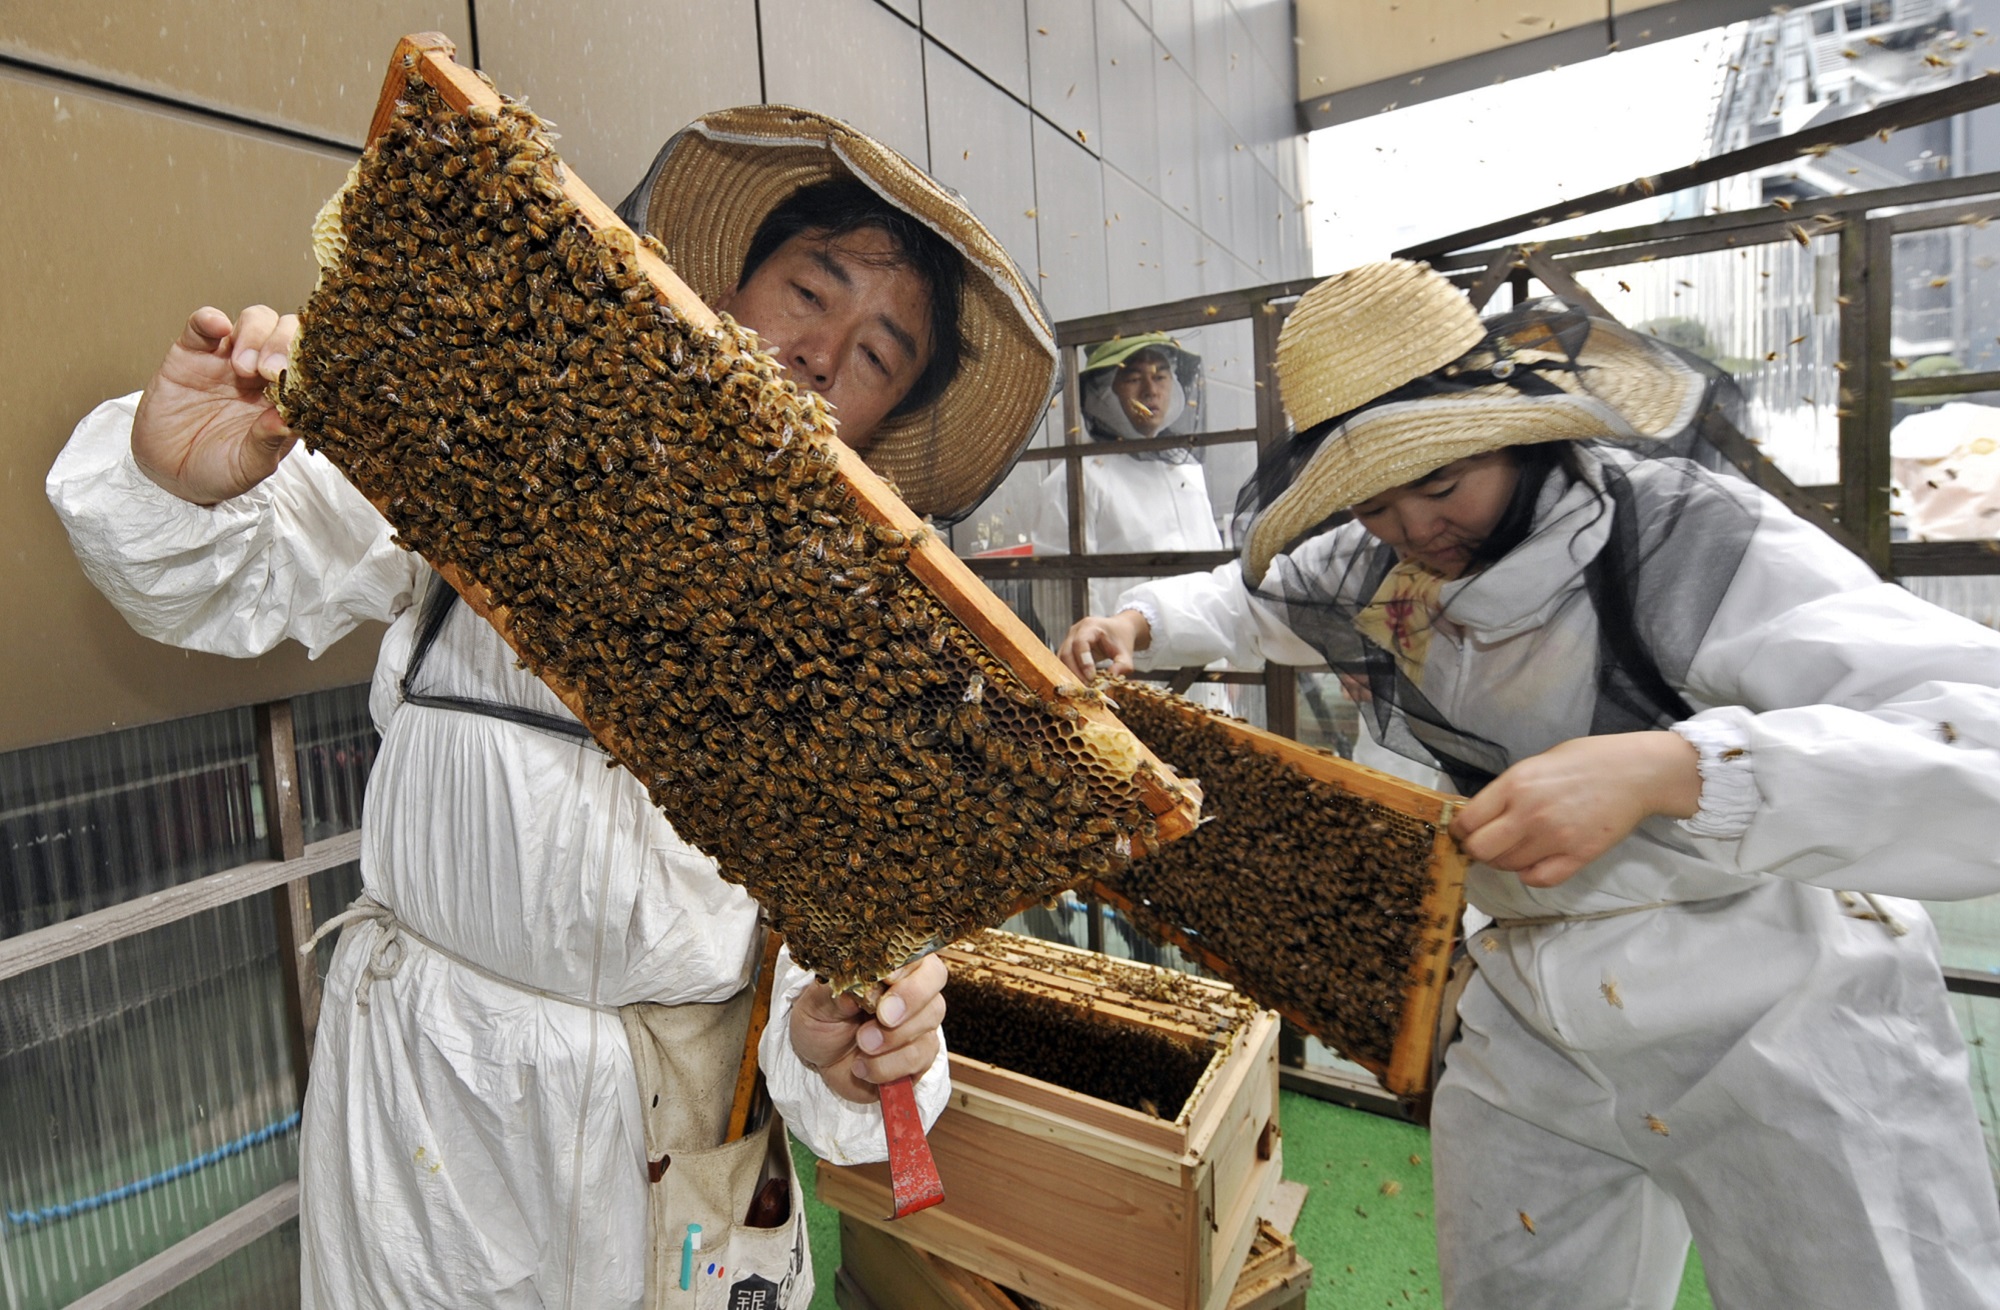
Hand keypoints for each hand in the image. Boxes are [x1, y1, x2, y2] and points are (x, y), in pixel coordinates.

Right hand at [131, 306, 299, 504]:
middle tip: (270, 371)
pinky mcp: (192, 352)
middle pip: (287, 332)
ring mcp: (228, 358)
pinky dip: (209, 318)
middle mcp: (263, 372)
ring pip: (255, 320)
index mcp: (287, 397)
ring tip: (241, 367)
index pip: (310, 364)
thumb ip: (267, 443)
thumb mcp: (248, 467)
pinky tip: (216, 327)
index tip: (300, 378)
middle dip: (284, 343)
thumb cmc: (218, 470)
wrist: (169, 473)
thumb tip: (288, 420)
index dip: (309, 363)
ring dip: (254, 335)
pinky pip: (203, 324)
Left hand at [789, 955, 946, 1104]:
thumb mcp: (816, 1003)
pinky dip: (888, 1066)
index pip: (914, 951)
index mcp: (889, 963)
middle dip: (908, 1001)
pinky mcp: (920, 1057)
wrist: (821, 1062)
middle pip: (934, 981)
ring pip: (927, 1022)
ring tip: (862, 1047)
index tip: (886, 978)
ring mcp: (921, 1023)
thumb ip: (834, 993)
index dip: (906, 964)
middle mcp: (913, 988)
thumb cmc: (822, 1021)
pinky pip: (919, 1059)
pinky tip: (863, 1067)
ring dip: (892, 1040)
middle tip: (882, 1018)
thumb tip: (853, 987)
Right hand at [1057, 609, 1150, 679]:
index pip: (1080, 643)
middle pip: (1067, 652)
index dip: (1083, 661)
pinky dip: (1069, 674)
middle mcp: (1075, 631)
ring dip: (1070, 674)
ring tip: (1082, 688)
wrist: (1118, 629)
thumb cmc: (1121, 639)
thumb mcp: (1125, 653)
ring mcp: (1069, 639)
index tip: (1091, 678)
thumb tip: (1110, 680)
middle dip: (1075, 672)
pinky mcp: (1067, 648)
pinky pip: (1063, 662)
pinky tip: (1079, 684)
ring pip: (1062, 659)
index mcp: (1090, 626)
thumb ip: (1122, 666)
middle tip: (1085, 687)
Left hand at [1449, 732, 1699, 887]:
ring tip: (1518, 846)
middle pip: (1480, 850)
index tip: (1465, 831)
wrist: (1635, 772)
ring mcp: (1554, 838)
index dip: (1460, 830)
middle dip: (1477, 849)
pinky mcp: (1577, 857)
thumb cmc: (1584, 761)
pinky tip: (1535, 861)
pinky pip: (1538, 879)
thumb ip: (1507, 790)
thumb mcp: (1535, 763)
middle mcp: (1529, 813)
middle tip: (1488, 843)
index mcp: (1515, 784)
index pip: (1467, 822)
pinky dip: (1530, 875)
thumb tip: (1480, 814)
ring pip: (1507, 866)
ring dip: (1505, 860)